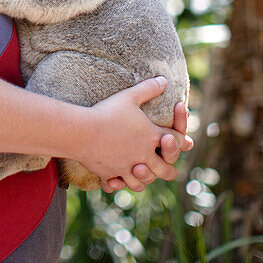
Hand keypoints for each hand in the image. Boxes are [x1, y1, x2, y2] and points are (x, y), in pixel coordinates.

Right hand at [75, 79, 191, 193]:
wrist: (83, 131)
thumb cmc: (106, 112)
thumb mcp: (129, 96)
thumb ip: (148, 88)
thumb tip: (164, 79)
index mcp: (152, 135)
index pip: (176, 140)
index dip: (180, 139)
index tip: (180, 139)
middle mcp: (144, 155)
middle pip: (166, 169)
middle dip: (167, 168)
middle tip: (164, 165)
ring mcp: (128, 167)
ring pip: (144, 182)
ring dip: (145, 179)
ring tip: (140, 173)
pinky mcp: (112, 173)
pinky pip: (121, 183)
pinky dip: (121, 182)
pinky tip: (118, 179)